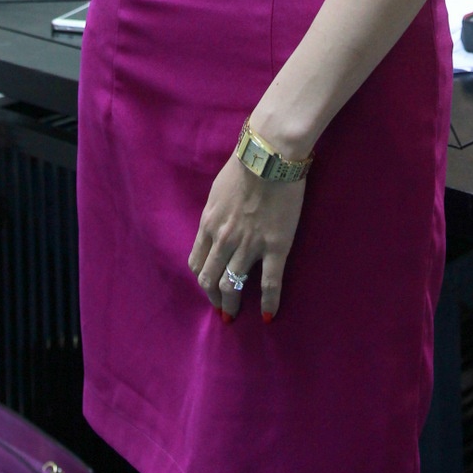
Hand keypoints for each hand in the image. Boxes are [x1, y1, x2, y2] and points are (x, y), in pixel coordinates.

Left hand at [189, 153, 305, 322]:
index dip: (202, 279)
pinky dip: (269, 303)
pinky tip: (269, 316)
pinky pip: (269, 283)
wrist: (269, 156)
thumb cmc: (245, 165)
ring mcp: (247, 246)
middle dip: (214, 298)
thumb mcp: (218, 191)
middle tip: (221, 309)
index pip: (198, 262)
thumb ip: (216, 213)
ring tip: (234, 316)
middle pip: (210, 280)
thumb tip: (217, 224)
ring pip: (233, 286)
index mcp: (209, 225)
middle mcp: (223, 240)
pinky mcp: (274, 248)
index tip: (209, 287)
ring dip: (232, 305)